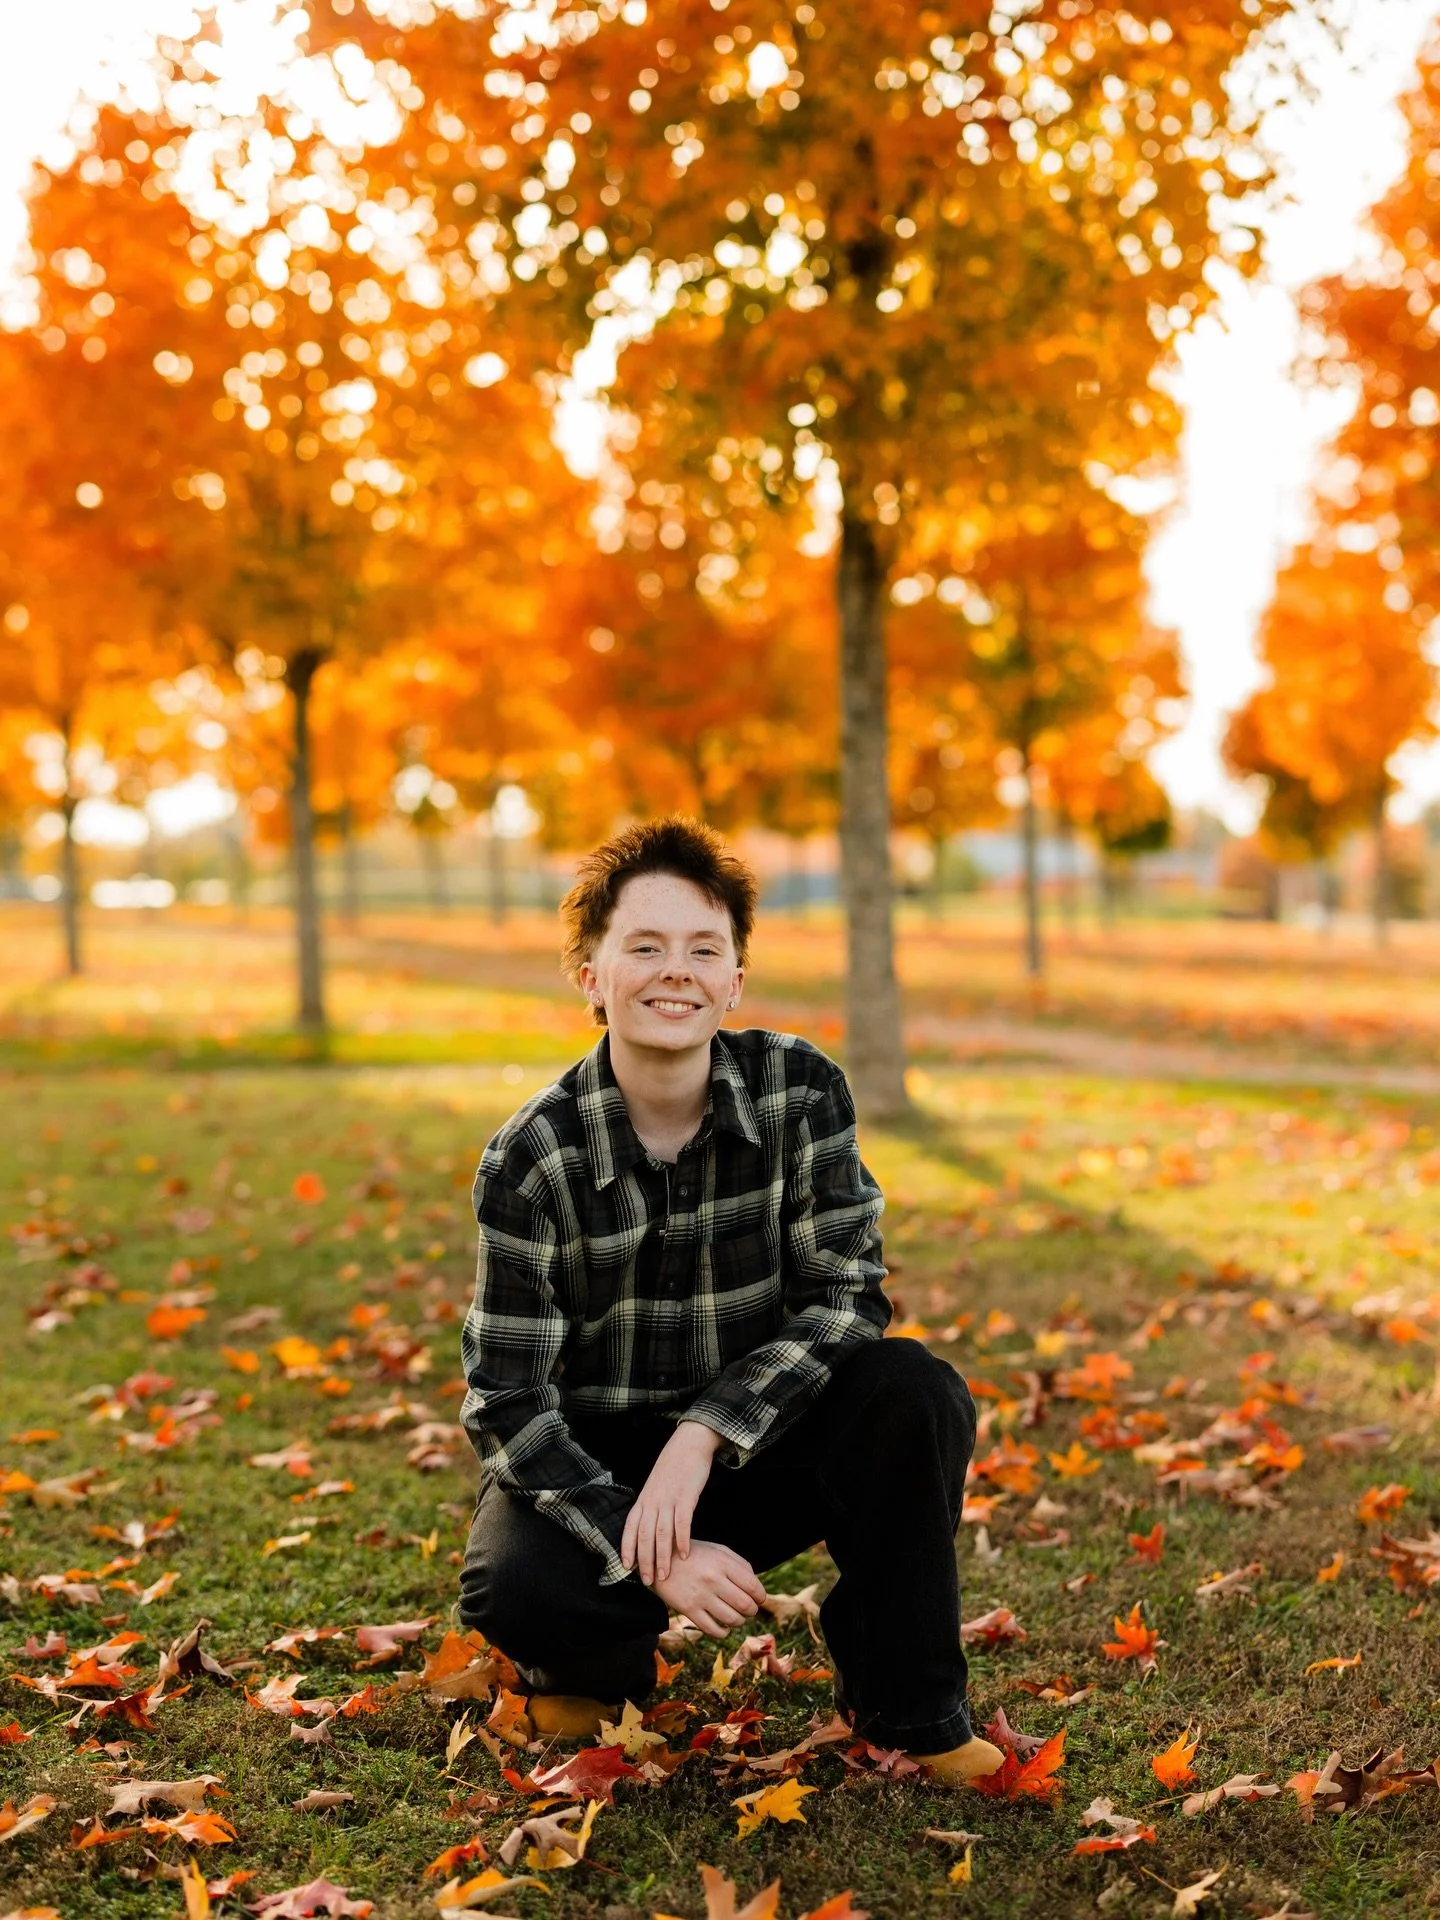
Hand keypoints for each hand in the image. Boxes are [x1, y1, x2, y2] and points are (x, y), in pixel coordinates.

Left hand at [621, 1420, 723, 1583]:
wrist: (688, 1444)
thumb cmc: (673, 1469)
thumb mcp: (656, 1488)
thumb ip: (652, 1508)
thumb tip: (649, 1532)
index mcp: (643, 1500)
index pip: (629, 1528)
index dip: (627, 1548)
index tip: (627, 1568)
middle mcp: (652, 1501)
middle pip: (644, 1536)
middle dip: (645, 1561)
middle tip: (649, 1581)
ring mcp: (668, 1499)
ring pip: (661, 1533)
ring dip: (662, 1556)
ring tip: (665, 1575)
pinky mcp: (686, 1496)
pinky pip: (682, 1522)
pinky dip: (683, 1539)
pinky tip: (685, 1554)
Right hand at [651, 1540, 766, 1638]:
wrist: (659, 1559)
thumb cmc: (694, 1554)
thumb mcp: (718, 1550)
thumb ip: (740, 1564)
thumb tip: (757, 1586)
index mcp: (722, 1562)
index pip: (753, 1586)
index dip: (761, 1596)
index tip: (759, 1599)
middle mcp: (713, 1579)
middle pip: (745, 1605)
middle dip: (752, 1610)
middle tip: (750, 1609)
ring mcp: (700, 1596)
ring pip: (731, 1619)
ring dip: (740, 1622)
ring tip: (737, 1618)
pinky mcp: (688, 1610)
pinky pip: (712, 1630)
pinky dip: (723, 1633)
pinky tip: (724, 1627)